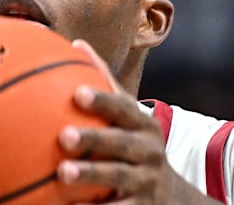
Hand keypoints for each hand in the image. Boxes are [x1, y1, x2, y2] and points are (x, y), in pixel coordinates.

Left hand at [58, 40, 222, 203]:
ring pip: (118, 177)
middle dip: (94, 139)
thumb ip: (104, 84)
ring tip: (62, 173)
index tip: (78, 93)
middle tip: (64, 136)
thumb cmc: (135, 145)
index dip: (103, 101)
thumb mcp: (128, 117)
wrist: (172, 197)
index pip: (124, 108)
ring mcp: (146, 181)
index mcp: (143, 125)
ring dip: (90, 175)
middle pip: (121, 143)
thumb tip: (76, 44)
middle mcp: (148, 151)